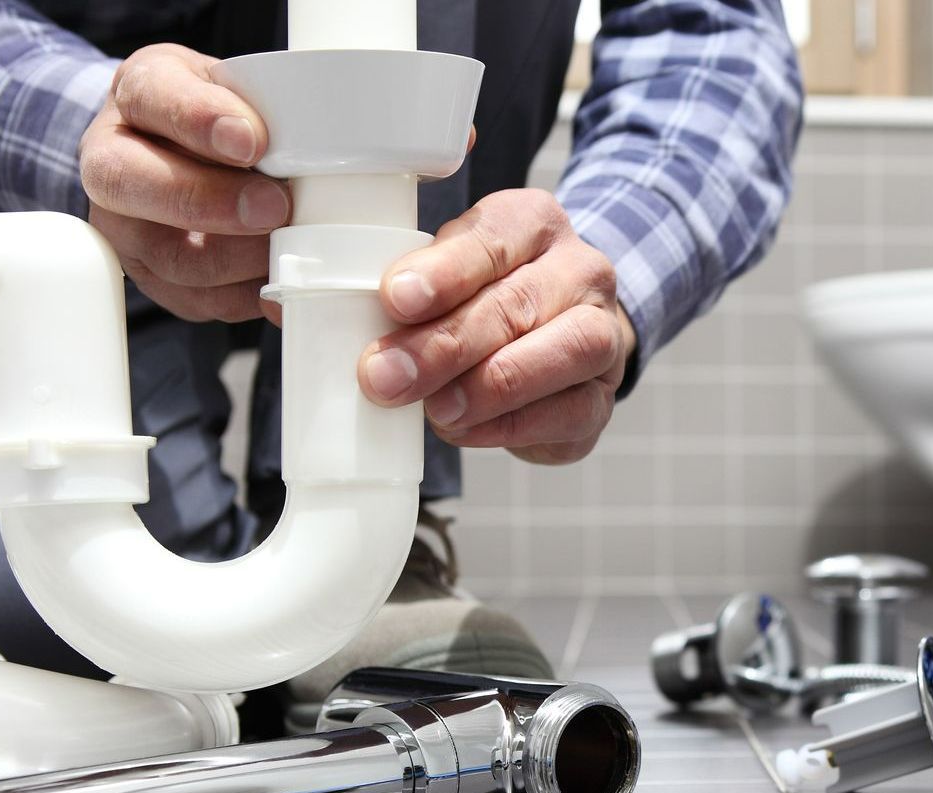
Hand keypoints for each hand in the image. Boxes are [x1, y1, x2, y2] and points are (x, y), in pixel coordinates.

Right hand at [78, 44, 286, 322]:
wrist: (189, 151)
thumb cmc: (219, 113)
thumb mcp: (236, 83)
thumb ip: (257, 105)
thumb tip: (296, 148)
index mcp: (136, 93)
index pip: (150, 96)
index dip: (198, 120)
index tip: (250, 139)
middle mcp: (113, 162)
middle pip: (132, 186)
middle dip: (210, 202)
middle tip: (274, 206)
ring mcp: (127, 228)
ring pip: (170, 256)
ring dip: (238, 258)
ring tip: (286, 244)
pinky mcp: (156, 279)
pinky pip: (198, 300)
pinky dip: (247, 295)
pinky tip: (282, 278)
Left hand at [356, 188, 635, 464]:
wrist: (562, 338)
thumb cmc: (488, 299)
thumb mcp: (447, 273)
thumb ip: (406, 290)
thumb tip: (328, 323)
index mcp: (534, 223)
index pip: (491, 239)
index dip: (443, 272)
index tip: (395, 299)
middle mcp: (581, 271)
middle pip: (518, 302)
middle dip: (446, 344)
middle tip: (386, 376)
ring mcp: (603, 335)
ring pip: (563, 353)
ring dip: (489, 387)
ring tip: (435, 410)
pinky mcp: (602, 398)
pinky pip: (568, 412)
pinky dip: (509, 425)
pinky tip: (464, 428)